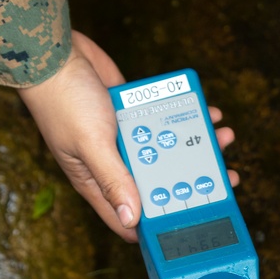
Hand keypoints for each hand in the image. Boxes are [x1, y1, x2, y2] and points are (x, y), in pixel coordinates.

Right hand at [18, 30, 237, 240]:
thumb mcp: (91, 143)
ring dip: (196, 143)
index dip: (158, 225)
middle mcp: (112, 162)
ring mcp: (123, 137)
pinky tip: (208, 111)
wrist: (53, 53)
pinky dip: (184, 116)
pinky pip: (163, 121)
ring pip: (166, 148)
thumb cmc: (62, 100)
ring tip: (224, 136)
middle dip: (192, 179)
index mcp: (95, 180)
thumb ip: (113, 179)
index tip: (193, 223)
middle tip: (226, 174)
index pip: (128, 217)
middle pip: (157, 182)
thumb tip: (131, 218)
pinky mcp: (131, 113)